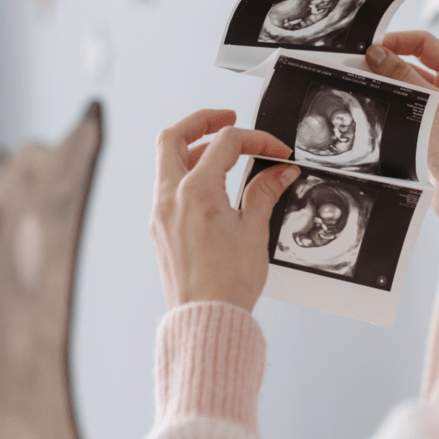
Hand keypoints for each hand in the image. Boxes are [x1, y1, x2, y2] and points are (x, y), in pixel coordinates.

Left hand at [150, 109, 300, 311]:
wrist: (206, 319)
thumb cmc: (228, 284)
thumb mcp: (254, 231)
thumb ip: (264, 193)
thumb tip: (278, 172)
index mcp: (196, 192)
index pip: (226, 144)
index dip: (256, 140)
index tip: (276, 151)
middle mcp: (171, 198)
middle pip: (174, 137)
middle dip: (201, 121)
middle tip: (227, 119)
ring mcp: (160, 214)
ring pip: (166, 161)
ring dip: (193, 149)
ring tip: (221, 154)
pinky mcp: (160, 229)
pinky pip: (167, 187)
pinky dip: (186, 175)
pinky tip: (211, 186)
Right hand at [366, 32, 438, 236]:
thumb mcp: (429, 104)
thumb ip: (401, 76)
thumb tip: (377, 52)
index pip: (426, 44)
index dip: (398, 41)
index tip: (370, 47)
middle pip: (413, 67)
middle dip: (386, 66)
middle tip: (357, 68)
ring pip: (406, 93)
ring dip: (386, 90)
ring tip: (361, 89)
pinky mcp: (430, 137)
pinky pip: (405, 115)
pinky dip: (389, 112)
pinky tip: (372, 112)